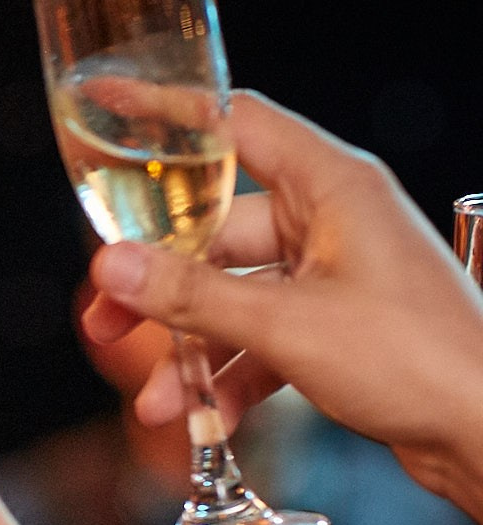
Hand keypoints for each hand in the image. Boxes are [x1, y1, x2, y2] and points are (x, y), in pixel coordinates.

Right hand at [78, 90, 482, 519]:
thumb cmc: (419, 358)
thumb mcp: (287, 325)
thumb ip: (191, 296)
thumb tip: (112, 268)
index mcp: (331, 186)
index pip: (232, 123)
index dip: (164, 115)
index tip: (105, 106)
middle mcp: (333, 221)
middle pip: (216, 229)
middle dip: (158, 283)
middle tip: (107, 316)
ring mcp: (336, 275)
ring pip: (234, 295)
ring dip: (190, 348)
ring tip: (157, 400)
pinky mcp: (339, 326)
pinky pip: (263, 338)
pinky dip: (230, 377)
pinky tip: (205, 418)